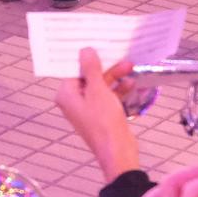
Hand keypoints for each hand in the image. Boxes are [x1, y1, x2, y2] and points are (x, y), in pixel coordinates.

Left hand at [55, 47, 139, 182]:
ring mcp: (88, 109)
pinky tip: (131, 83)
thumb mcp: (98, 90)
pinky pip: (107, 97)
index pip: (74, 70)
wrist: (117, 150)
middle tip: (122, 57)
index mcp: (66, 95)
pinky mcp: (101, 115)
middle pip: (88, 77)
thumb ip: (91, 69)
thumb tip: (85, 51)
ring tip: (130, 67)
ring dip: (115, 77)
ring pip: (100, 86)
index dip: (88, 58)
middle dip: (106, 68)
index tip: (99, 45)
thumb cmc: (104, 120)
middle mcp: (74, 101)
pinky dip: (117, 90)